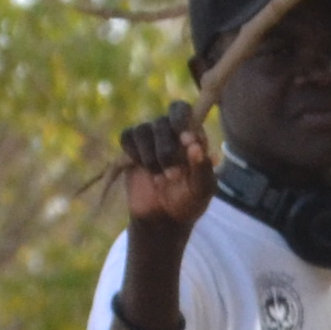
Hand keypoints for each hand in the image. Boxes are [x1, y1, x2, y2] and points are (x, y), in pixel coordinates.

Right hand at [115, 104, 216, 232]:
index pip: (184, 110)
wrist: (162, 219)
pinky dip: (135, 154)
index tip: (185, 140)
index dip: (182, 121)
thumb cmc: (188, 202)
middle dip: (166, 148)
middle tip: (172, 175)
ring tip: (159, 178)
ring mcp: (150, 138)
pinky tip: (143, 168)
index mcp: (192, 136)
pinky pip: (128, 137)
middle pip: (163, 120)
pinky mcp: (131, 147)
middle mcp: (170, 132)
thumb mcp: (202, 190)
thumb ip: (202, 169)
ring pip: (144, 129)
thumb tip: (195, 146)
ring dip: (151, 156)